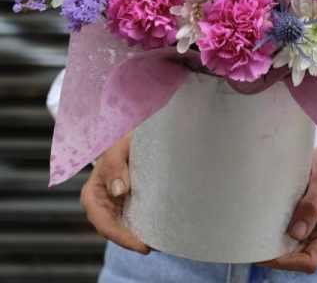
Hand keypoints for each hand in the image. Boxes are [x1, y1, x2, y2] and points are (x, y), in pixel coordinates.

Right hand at [80, 133, 149, 253]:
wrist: (129, 134)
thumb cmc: (120, 141)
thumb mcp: (117, 149)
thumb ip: (115, 167)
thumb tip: (119, 191)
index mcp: (92, 195)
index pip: (104, 224)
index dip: (122, 238)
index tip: (141, 245)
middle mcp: (101, 204)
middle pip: (114, 231)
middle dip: (132, 241)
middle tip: (154, 246)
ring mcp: (114, 205)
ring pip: (124, 227)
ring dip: (139, 235)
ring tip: (159, 241)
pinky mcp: (127, 202)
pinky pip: (133, 218)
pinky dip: (144, 225)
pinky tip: (158, 228)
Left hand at [257, 141, 316, 273]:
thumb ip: (312, 205)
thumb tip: (296, 233)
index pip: (312, 260)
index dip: (290, 262)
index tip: (268, 255)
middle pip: (299, 258)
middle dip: (278, 257)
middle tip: (253, 248)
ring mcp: (311, 228)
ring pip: (291, 249)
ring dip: (274, 247)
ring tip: (253, 240)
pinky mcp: (300, 220)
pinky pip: (286, 234)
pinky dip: (274, 235)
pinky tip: (260, 229)